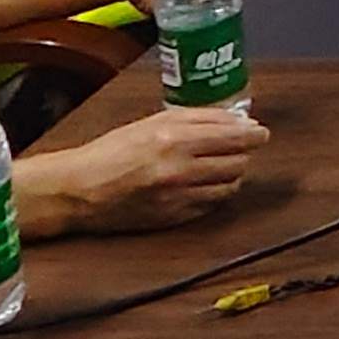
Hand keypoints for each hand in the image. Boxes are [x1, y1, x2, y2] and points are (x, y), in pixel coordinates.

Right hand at [21, 107, 268, 237]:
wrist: (78, 190)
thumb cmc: (112, 151)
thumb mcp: (152, 122)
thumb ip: (196, 119)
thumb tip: (237, 120)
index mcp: (173, 138)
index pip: (233, 136)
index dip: (254, 135)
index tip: (260, 133)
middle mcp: (179, 168)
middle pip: (238, 161)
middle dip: (242, 153)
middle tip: (237, 148)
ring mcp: (178, 197)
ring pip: (230, 185)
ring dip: (231, 174)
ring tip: (219, 167)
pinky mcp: (174, 218)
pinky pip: (212, 205)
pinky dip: (215, 193)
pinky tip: (202, 185)